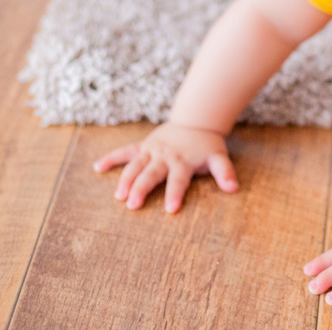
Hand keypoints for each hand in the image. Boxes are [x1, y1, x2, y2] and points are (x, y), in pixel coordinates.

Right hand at [93, 122, 237, 212]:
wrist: (196, 121)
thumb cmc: (207, 145)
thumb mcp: (218, 157)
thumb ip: (224, 172)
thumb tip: (234, 188)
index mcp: (182, 162)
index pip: (179, 180)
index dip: (175, 194)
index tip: (171, 210)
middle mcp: (164, 156)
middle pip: (151, 174)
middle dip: (142, 189)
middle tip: (133, 205)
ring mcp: (151, 150)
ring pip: (135, 165)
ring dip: (125, 179)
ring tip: (118, 196)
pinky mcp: (143, 146)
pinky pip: (125, 151)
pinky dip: (111, 158)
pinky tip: (97, 167)